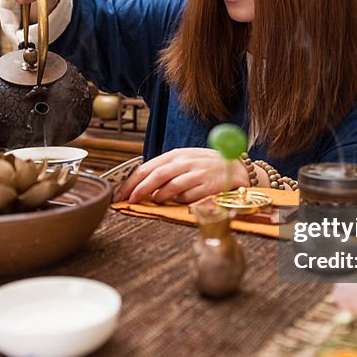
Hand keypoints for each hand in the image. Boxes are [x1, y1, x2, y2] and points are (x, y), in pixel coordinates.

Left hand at [115, 148, 250, 204]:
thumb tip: (142, 184)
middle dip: (138, 190)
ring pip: (169, 186)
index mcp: (175, 155)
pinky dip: (177, 200)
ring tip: (153, 200)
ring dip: (157, 196)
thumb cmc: (206, 166)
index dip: (131, 182)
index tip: (120, 194)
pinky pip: (186, 196)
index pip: (146, 167)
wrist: (235, 167)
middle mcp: (184, 162)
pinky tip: (175, 201)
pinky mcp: (206, 185)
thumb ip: (165, 170)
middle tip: (129, 200)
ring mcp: (195, 173)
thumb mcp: (184, 161)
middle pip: (155, 176)